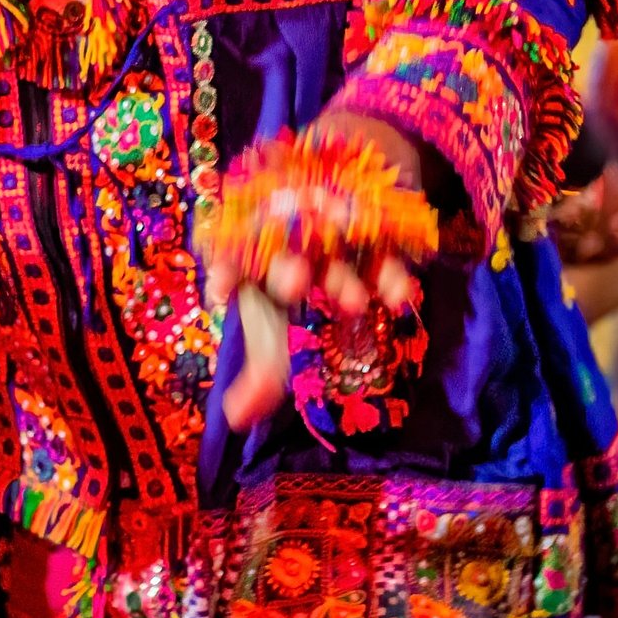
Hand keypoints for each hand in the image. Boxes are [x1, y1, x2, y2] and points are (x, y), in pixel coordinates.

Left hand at [206, 113, 431, 430]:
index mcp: (253, 250)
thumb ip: (264, 370)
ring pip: (334, 242)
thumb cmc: (295, 275)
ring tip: (353, 301)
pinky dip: (391, 268)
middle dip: (286, 266)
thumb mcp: (277, 322)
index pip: (232, 253)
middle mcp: (288, 229)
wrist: (342, 199)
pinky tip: (398, 297)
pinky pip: (383, 242)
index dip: (223, 270)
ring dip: (342, 270)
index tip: (218, 290)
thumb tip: (235, 419)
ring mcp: (331, 219)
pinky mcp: (374, 218)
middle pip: (285, 243)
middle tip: (293, 284)